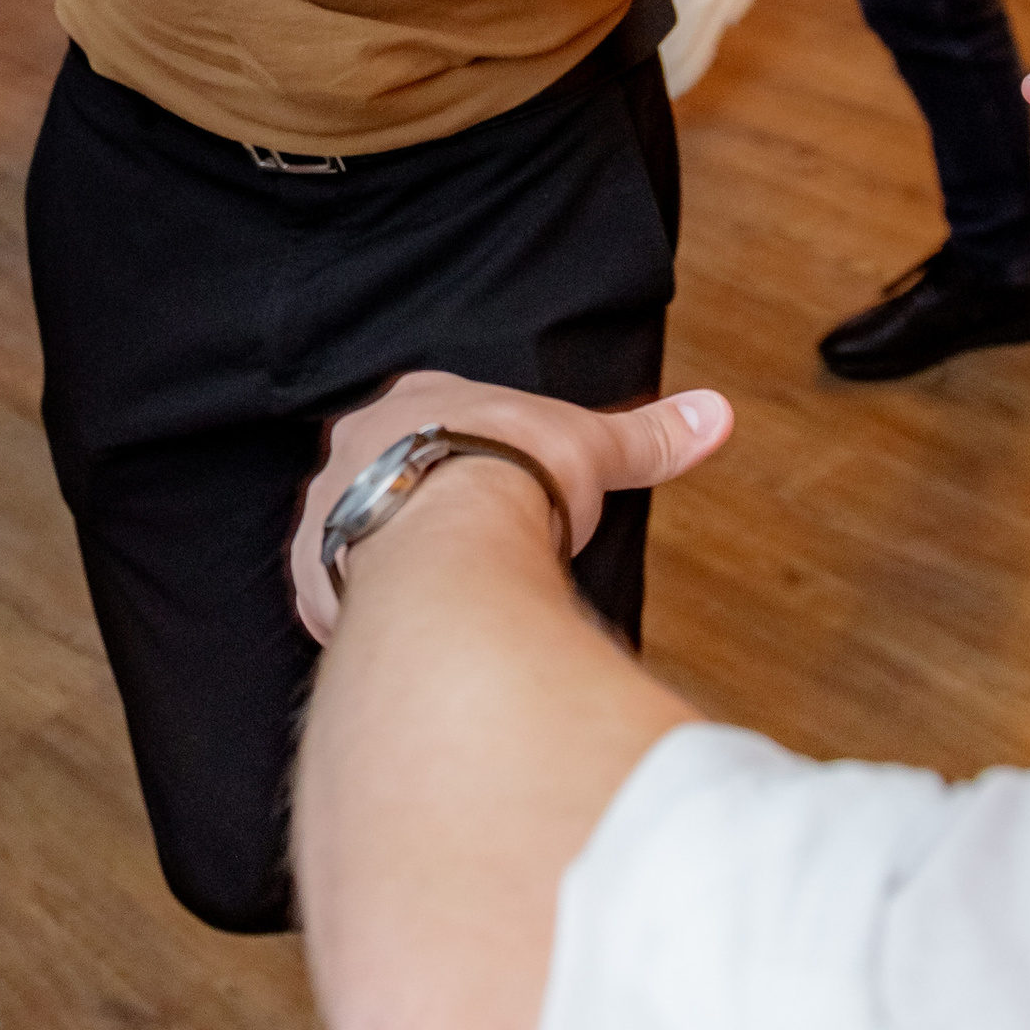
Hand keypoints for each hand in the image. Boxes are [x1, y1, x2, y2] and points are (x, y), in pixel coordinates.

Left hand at [291, 370, 733, 642]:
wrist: (454, 539)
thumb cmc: (517, 478)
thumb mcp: (593, 447)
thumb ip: (649, 434)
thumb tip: (717, 413)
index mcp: (417, 400)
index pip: (427, 408)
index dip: (453, 436)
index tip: (478, 463)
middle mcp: (355, 445)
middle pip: (375, 466)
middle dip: (407, 495)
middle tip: (449, 533)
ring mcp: (327, 508)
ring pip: (341, 527)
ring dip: (373, 553)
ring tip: (421, 588)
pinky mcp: (313, 574)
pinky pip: (321, 591)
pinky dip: (348, 610)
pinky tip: (383, 629)